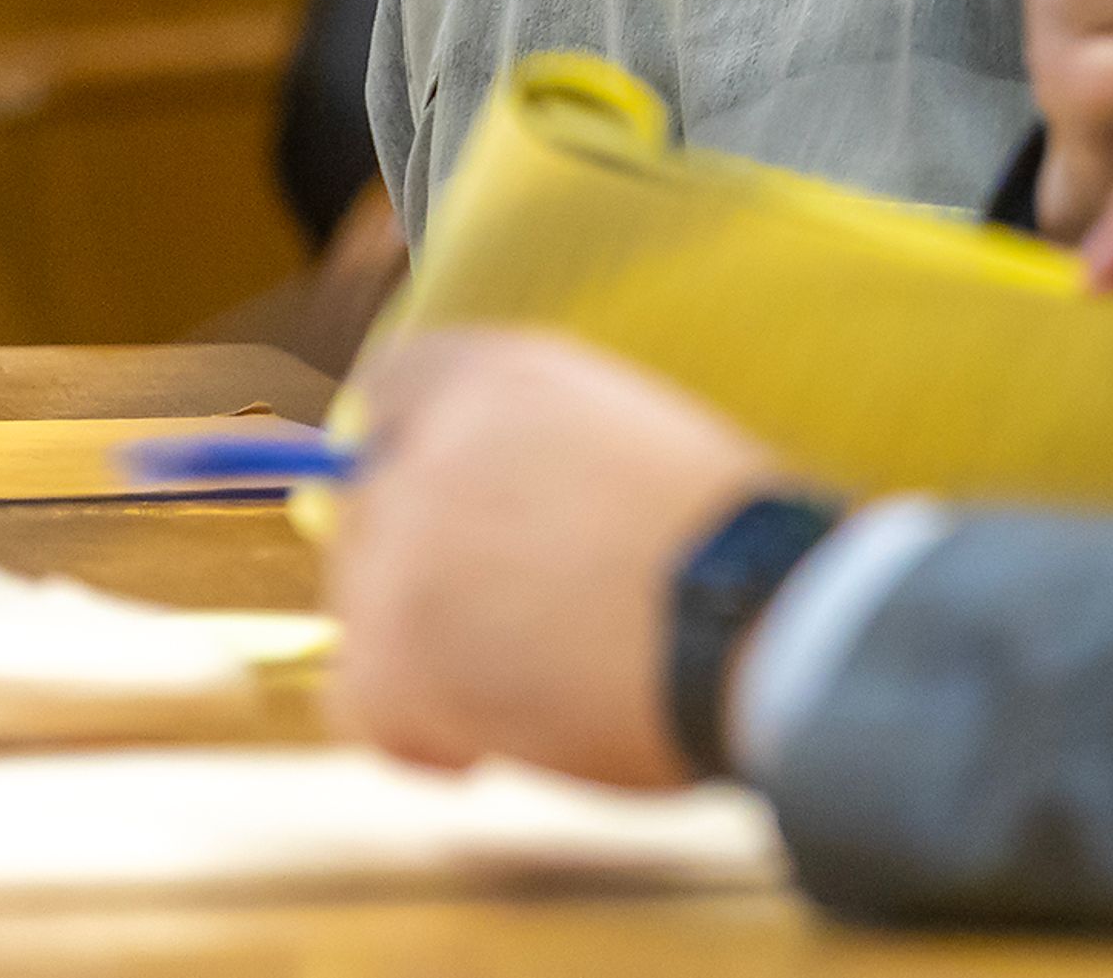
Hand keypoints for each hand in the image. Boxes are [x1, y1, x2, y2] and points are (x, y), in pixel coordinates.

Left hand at [328, 329, 786, 788]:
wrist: (750, 616)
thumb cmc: (728, 547)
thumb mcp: (637, 444)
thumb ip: (541, 456)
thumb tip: (459, 522)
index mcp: (506, 374)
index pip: (390, 391)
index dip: (402, 459)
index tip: (434, 518)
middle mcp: (433, 442)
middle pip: (368, 517)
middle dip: (422, 576)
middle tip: (516, 625)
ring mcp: (400, 544)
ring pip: (365, 615)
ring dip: (433, 658)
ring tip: (542, 683)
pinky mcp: (388, 645)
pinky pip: (362, 701)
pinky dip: (420, 733)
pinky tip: (495, 739)